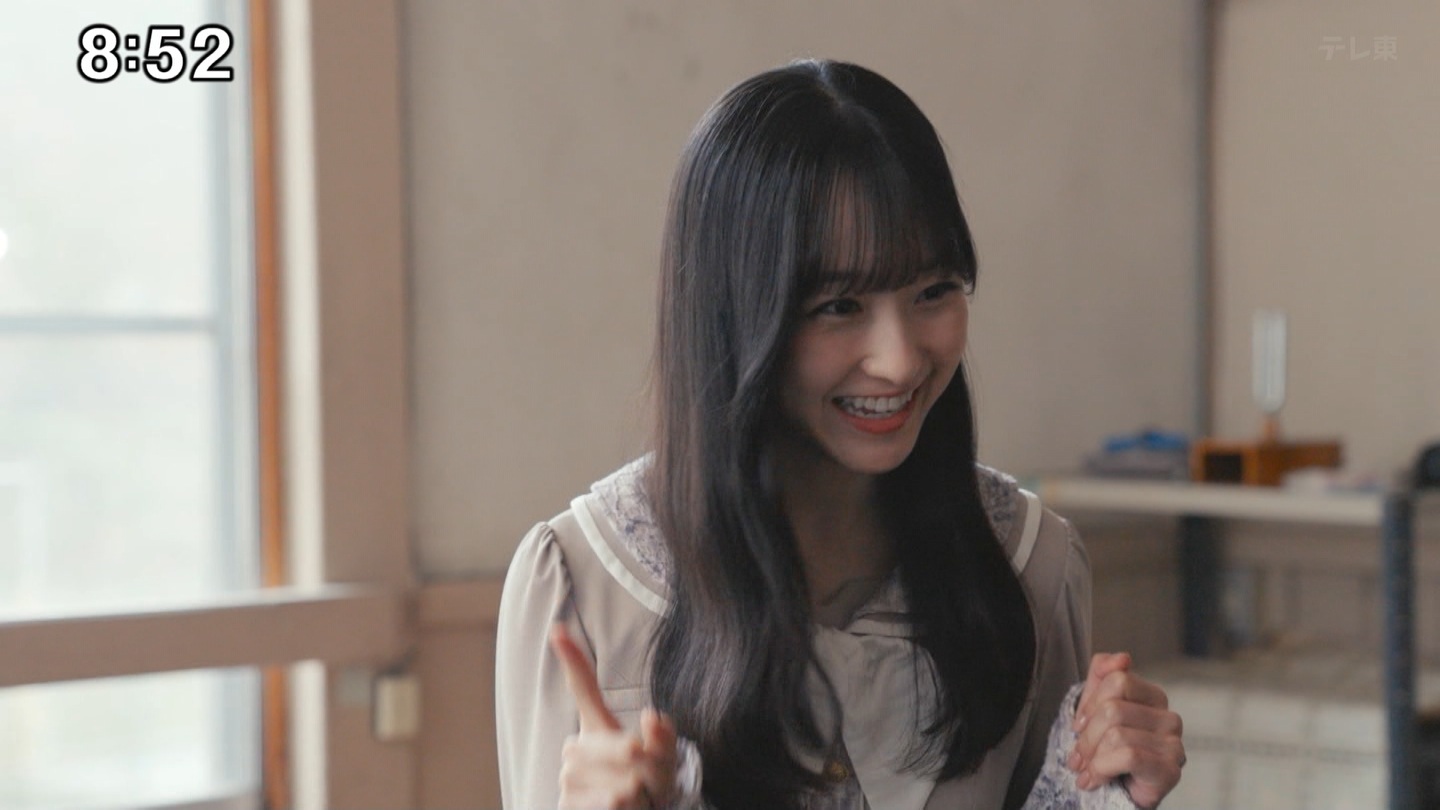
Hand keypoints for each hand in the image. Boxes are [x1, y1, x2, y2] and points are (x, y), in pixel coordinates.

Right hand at [550, 623, 679, 809]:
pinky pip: (615, 802)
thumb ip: (664, 738)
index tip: (558, 628)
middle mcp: (576, 746)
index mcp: (597, 725)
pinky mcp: (567, 803)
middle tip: (648, 783)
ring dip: (644, 795)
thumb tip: (652, 717)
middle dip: (652, 769)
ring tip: (636, 800)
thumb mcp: (665, 760)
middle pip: (629, 747)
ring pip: (627, 780)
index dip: (572, 658)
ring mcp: (569, 775)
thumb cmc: (649, 787)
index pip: (583, 688)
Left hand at [1068, 652, 1184, 808]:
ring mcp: (1174, 744)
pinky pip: (1128, 756)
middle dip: (1086, 737)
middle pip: (1113, 709)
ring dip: (1092, 758)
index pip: (1116, 680)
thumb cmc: (1107, 751)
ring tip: (1086, 771)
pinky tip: (1095, 780)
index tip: (1078, 727)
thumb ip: (1103, 674)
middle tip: (1077, 757)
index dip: (1089, 705)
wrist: (1116, 794)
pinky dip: (1103, 769)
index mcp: (1153, 697)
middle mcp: (1169, 718)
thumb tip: (1122, 658)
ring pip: (1117, 734)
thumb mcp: (1096, 706)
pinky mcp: (1171, 770)